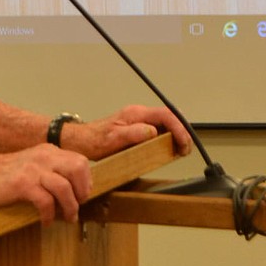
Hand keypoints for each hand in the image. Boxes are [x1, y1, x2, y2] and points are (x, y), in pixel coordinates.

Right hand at [0, 143, 92, 224]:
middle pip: (78, 169)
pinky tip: (46, 222)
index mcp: (48, 151)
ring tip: (67, 218)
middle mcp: (43, 156)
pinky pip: (46, 201)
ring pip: (65, 187)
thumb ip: (51, 171)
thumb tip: (74, 190)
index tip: (81, 196)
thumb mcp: (32, 166)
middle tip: (78, 206)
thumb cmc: (5, 177)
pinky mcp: (22, 184)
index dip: (86, 181)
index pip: (80, 161)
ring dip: (70, 207)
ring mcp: (33, 169)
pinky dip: (49, 215)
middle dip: (82, 191)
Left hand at [61, 105, 191, 159]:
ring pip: (165, 124)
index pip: (166, 115)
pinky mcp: (137, 130)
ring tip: (181, 151)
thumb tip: (152, 132)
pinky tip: (169, 150)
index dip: (179, 128)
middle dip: (182, 132)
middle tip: (186, 149)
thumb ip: (132, 134)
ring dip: (176, 136)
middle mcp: (139, 115)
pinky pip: (157, 131)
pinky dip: (167, 139)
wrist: (80, 142)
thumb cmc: (93, 141)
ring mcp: (139, 122)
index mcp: (136, 114)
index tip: (184, 142)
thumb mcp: (112, 139)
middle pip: (169, 117)